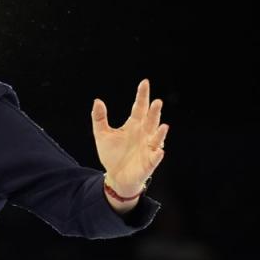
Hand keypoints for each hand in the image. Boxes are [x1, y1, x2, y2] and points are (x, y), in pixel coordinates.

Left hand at [91, 78, 168, 196]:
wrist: (116, 176)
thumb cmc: (112, 155)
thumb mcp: (102, 135)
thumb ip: (99, 118)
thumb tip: (97, 100)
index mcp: (134, 125)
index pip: (140, 107)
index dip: (142, 96)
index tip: (145, 83)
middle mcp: (144, 134)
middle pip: (150, 120)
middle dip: (154, 112)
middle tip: (156, 102)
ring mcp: (148, 147)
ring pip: (156, 137)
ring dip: (160, 132)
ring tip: (162, 125)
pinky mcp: (149, 162)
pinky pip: (155, 157)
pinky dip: (157, 154)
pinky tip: (159, 150)